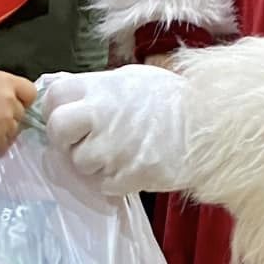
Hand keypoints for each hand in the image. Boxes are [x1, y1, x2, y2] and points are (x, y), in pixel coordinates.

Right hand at [0, 69, 36, 151]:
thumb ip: (2, 85)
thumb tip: (11, 94)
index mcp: (8, 82)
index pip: (31, 92)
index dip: (24, 98)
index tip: (15, 102)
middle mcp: (10, 101)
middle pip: (21, 112)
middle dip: (10, 113)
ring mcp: (5, 121)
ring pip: (14, 128)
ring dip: (3, 127)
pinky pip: (4, 141)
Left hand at [41, 66, 188, 195]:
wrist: (210, 126)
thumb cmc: (172, 100)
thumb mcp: (131, 79)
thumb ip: (96, 87)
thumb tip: (63, 90)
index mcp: (101, 88)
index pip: (53, 96)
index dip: (55, 109)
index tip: (68, 117)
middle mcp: (101, 115)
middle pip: (57, 130)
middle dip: (65, 139)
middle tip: (83, 141)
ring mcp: (113, 148)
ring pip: (80, 163)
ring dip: (94, 163)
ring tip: (119, 153)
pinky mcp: (127, 175)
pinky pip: (105, 184)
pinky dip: (115, 180)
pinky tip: (133, 167)